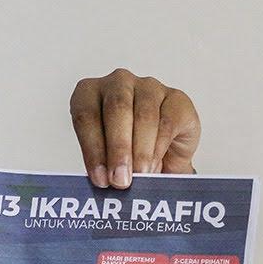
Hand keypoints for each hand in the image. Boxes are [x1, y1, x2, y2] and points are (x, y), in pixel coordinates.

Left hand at [70, 69, 199, 188]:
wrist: (158, 153)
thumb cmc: (122, 151)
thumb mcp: (103, 156)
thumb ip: (102, 163)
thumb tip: (105, 181)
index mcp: (89, 93)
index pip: (86, 116)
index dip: (93, 149)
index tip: (99, 178)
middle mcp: (118, 83)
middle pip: (117, 109)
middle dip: (118, 149)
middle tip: (121, 179)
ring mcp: (149, 87)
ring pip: (144, 116)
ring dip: (141, 152)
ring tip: (139, 177)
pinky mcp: (176, 98)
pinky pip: (167, 122)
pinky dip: (159, 149)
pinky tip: (153, 166)